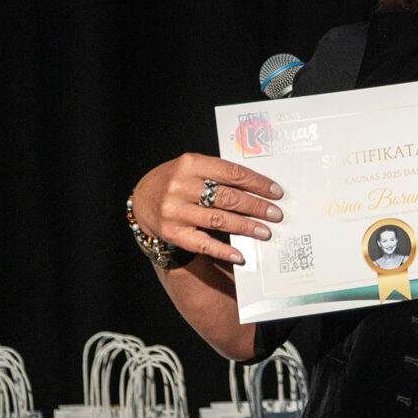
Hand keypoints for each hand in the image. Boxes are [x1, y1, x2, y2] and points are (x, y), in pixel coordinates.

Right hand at [130, 153, 284, 266]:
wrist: (142, 199)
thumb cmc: (175, 181)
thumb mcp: (193, 167)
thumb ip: (219, 173)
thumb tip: (258, 188)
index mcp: (190, 164)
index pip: (232, 173)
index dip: (258, 183)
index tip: (276, 192)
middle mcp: (181, 186)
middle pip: (228, 197)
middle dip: (256, 206)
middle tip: (275, 213)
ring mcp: (175, 211)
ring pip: (219, 220)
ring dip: (246, 227)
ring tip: (264, 231)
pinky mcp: (172, 232)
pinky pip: (202, 243)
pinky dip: (223, 250)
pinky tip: (239, 253)